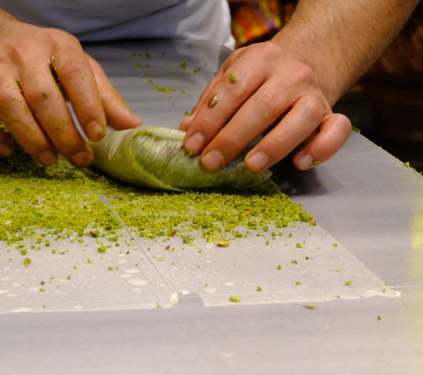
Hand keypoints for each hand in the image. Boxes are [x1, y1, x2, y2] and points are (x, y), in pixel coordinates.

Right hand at [0, 21, 140, 166]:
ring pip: (10, 108)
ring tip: (49, 159)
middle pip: (42, 98)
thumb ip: (104, 96)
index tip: (98, 135)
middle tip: (79, 158)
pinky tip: (8, 151)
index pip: (76, 74)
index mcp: (57, 45)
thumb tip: (132, 127)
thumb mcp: (78, 66)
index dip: (89, 106)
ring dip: (32, 140)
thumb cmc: (41, 58)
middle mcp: (23, 54)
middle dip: (63, 134)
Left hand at [180, 42, 350, 172]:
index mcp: (260, 59)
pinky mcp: (331, 113)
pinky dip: (322, 147)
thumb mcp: (231, 78)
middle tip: (211, 162)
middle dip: (232, 138)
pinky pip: (336, 129)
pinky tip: (300, 163)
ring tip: (250, 166)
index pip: (232, 90)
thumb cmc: (257, 79)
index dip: (209, 120)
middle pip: (262, 106)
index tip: (192, 145)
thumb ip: (210, 102)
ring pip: (301, 118)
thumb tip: (187, 128)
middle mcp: (291, 73)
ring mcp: (314, 93)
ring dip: (274, 145)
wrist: (300, 66)